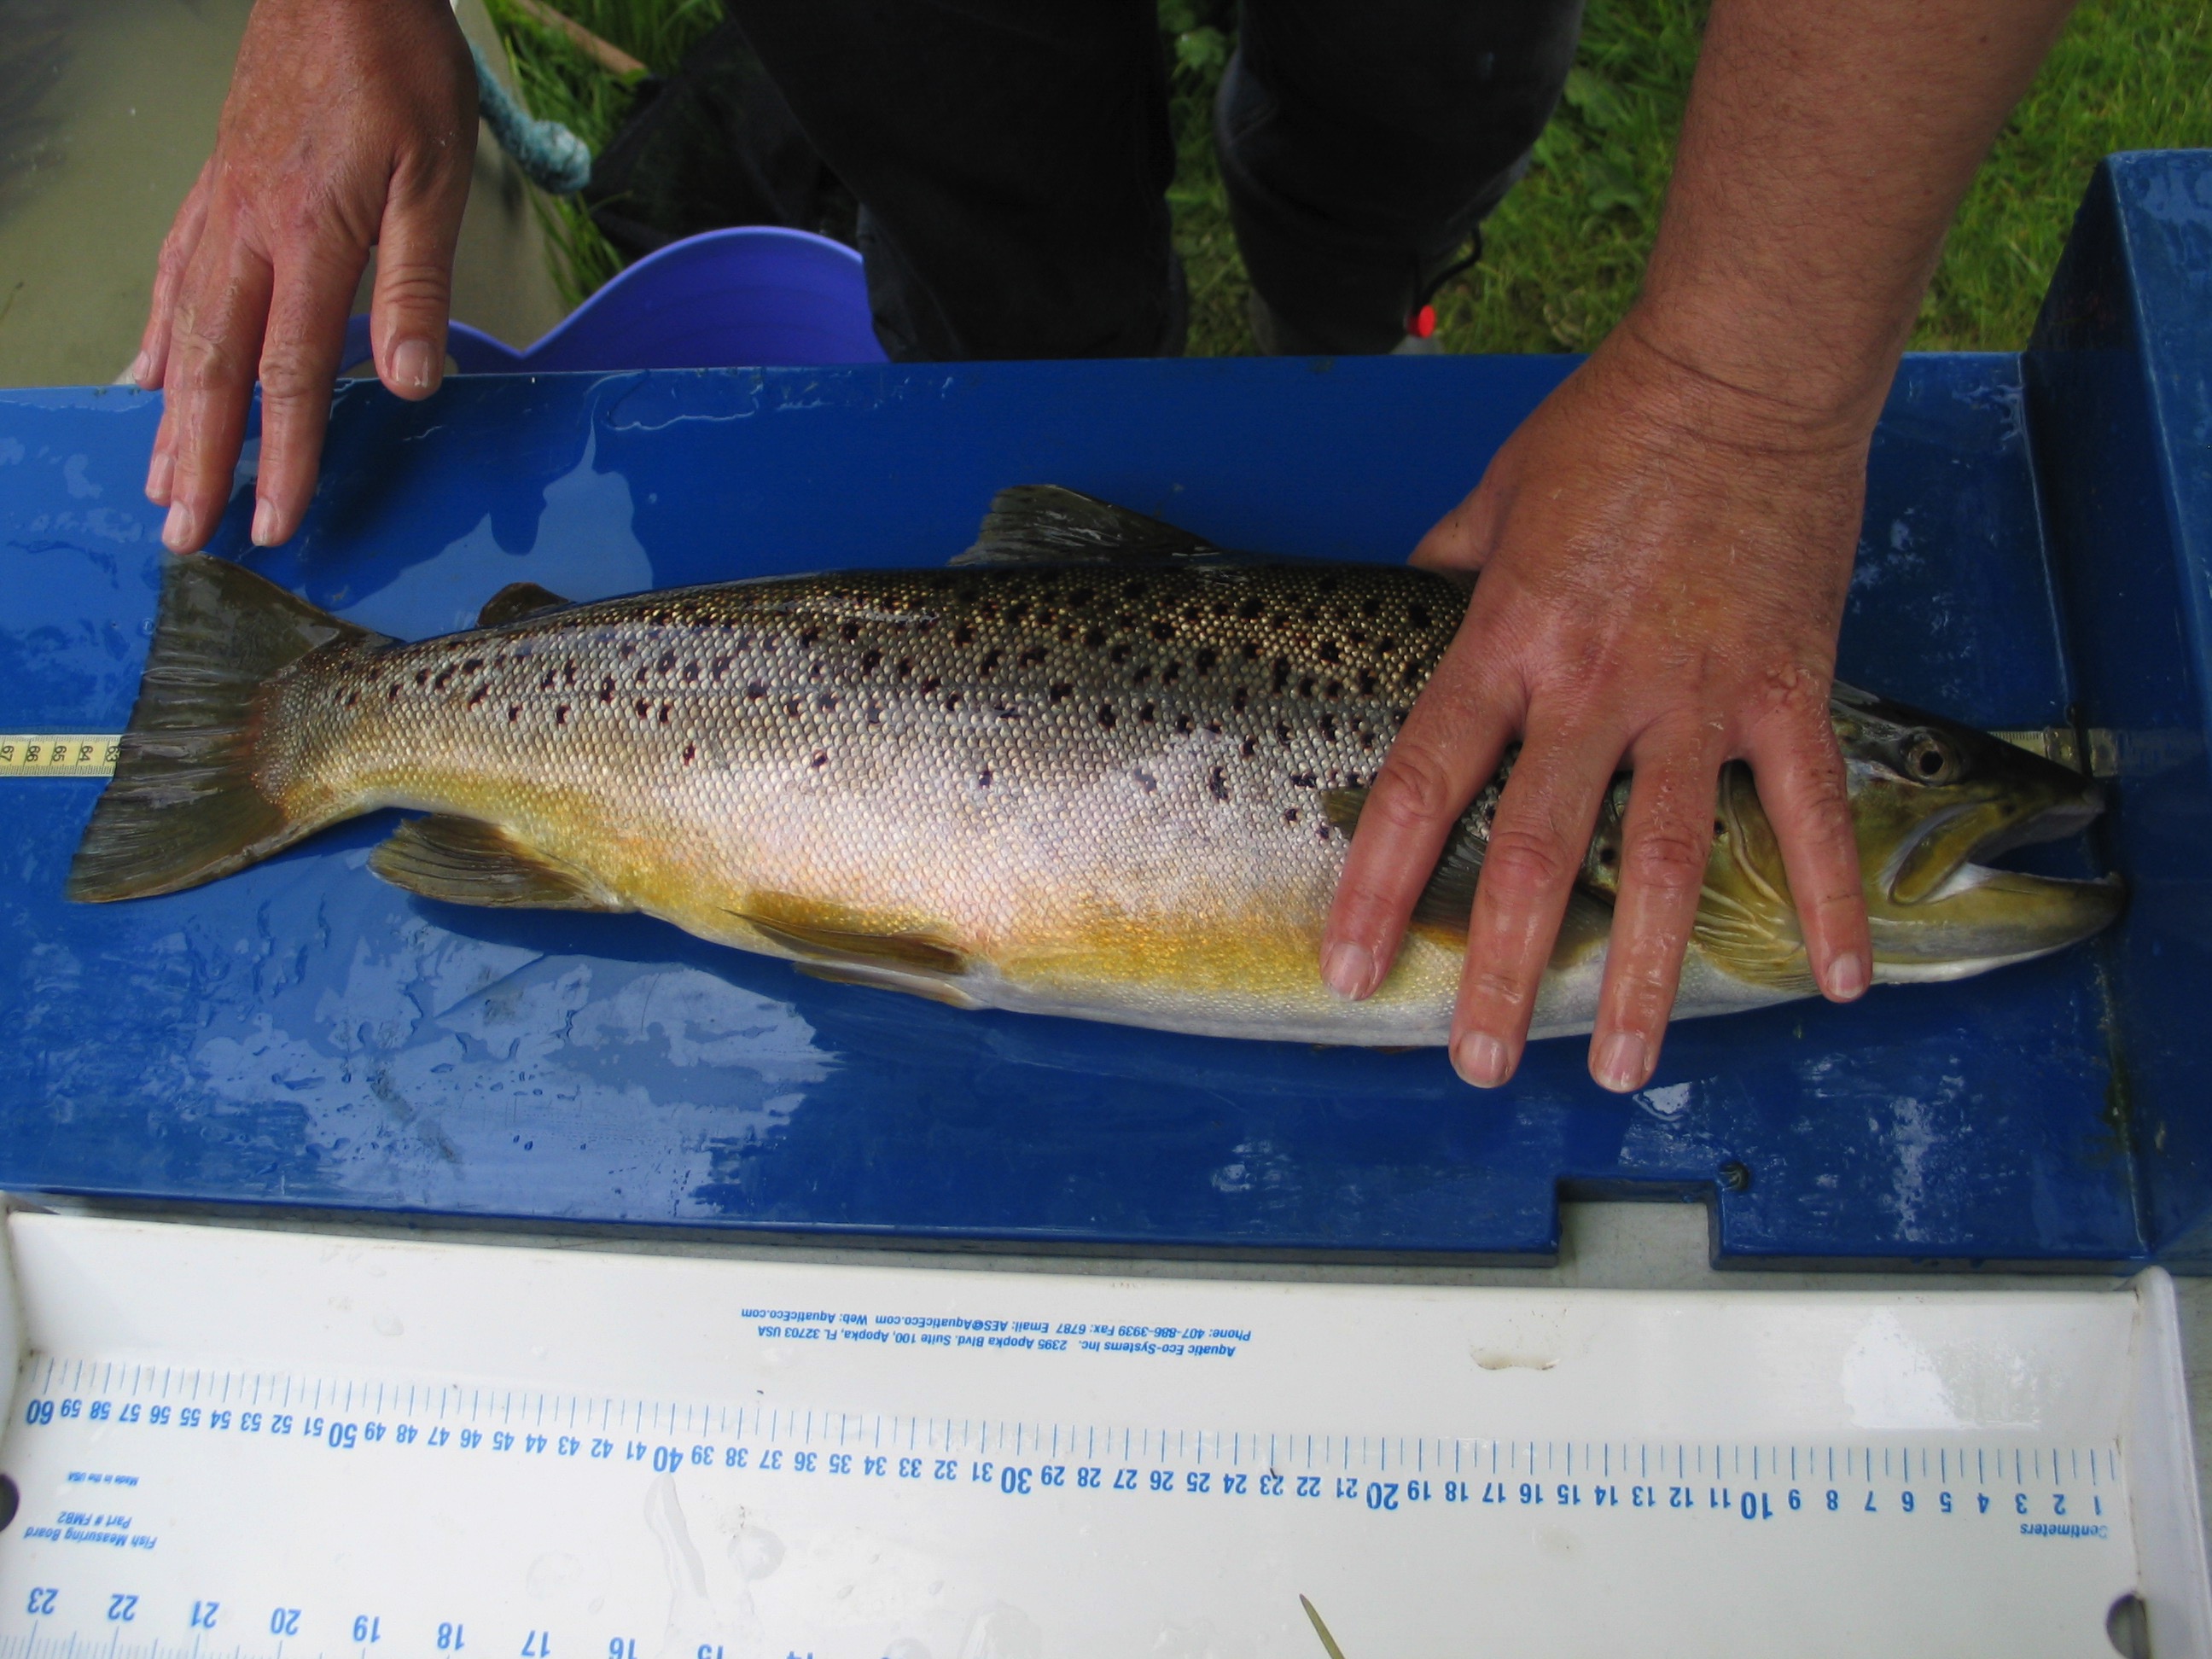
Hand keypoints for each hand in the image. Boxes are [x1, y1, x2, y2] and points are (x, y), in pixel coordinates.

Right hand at [135, 0, 475, 551]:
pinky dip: (155, 336)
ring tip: (158, 482)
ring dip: (169, 415)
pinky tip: (144, 376)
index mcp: (306, 237)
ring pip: (180, 329)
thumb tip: (410, 384)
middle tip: (185, 535)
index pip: (290, 374)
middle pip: (212, 368)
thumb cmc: (395, 67)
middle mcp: (246, 232)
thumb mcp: (436, 176)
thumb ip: (417, 284)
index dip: (284, 456)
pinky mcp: (214, 188)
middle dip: (198, 460)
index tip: (275, 522)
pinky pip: (170, 277)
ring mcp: (219, 209)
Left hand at [1322, 319, 1873, 1091]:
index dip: (1380, 885)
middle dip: (1498, 969)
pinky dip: (1828, 899)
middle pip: (1535, 853)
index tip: (1349, 966)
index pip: (1426, 782)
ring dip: (1639, 975)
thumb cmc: (1611, 424)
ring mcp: (1696, 694)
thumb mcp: (1491, 495)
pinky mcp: (1787, 687)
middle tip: (1473, 1064)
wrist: (1744, 370)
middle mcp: (1594, 685)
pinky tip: (1835, 983)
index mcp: (1507, 641)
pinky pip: (1808, 813)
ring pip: (1663, 861)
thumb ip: (1445, 571)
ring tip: (1616, 1068)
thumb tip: (1408, 610)